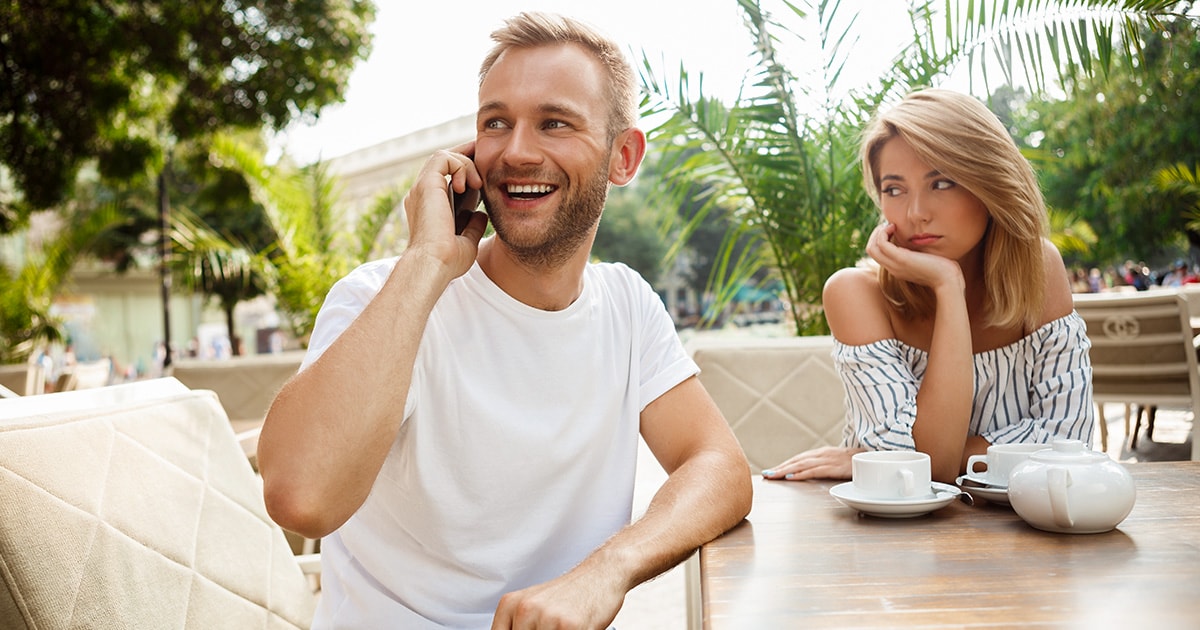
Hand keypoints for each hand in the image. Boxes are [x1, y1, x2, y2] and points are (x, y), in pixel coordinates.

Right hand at [402, 141, 486, 274]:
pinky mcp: (426, 183)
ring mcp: (422, 188)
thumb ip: (472, 226)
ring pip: (444, 157)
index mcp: (431, 206)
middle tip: (488, 160)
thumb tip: (481, 214)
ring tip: (479, 183)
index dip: (466, 172)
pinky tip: (471, 184)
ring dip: (466, 163)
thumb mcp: (466, 241)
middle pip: (444, 163)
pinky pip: (443, 158)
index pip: (448, 180)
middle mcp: (423, 194)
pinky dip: (461, 165)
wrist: (434, 265)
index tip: (486, 176)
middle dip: (467, 158)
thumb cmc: (448, 261)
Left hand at [491, 567, 624, 629]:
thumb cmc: (570, 593)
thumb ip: (520, 625)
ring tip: (564, 627)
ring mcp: (547, 619)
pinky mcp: (570, 627)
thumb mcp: (534, 606)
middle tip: (553, 628)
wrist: (601, 574)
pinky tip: (579, 627)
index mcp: (510, 605)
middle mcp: (525, 610)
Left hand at [761, 446, 863, 480]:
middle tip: (765, 475)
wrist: (875, 455)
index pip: (798, 459)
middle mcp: (822, 454)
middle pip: (796, 461)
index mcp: (821, 454)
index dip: (783, 465)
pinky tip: (791, 477)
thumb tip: (811, 473)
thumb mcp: (837, 463)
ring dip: (785, 470)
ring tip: (773, 475)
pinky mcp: (834, 467)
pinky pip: (814, 471)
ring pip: (801, 465)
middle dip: (780, 468)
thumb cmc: (856, 462)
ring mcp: (828, 460)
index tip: (770, 472)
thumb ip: (825, 466)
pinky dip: (801, 473)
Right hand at [864, 223, 962, 291]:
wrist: (948, 281)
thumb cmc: (943, 270)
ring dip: (878, 232)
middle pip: (871, 250)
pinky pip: (881, 243)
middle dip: (876, 234)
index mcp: (897, 269)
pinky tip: (895, 227)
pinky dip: (883, 232)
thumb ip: (918, 254)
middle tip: (890, 225)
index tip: (893, 230)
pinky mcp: (901, 259)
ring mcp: (895, 264)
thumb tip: (918, 242)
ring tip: (891, 225)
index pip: (878, 254)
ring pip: (872, 247)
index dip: (881, 239)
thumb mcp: (926, 260)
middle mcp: (892, 268)